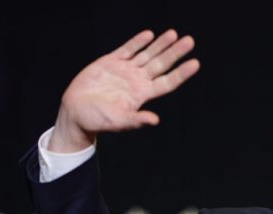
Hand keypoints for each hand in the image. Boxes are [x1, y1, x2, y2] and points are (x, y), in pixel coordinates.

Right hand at [49, 30, 199, 151]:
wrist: (76, 112)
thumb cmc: (98, 120)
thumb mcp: (119, 121)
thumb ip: (136, 120)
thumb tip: (155, 120)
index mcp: (142, 94)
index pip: (168, 81)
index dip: (182, 73)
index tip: (195, 63)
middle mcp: (137, 81)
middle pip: (161, 64)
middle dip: (175, 53)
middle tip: (190, 41)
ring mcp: (125, 70)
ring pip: (147, 54)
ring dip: (160, 44)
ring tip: (174, 34)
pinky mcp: (110, 62)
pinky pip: (127, 49)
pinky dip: (138, 42)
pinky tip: (149, 35)